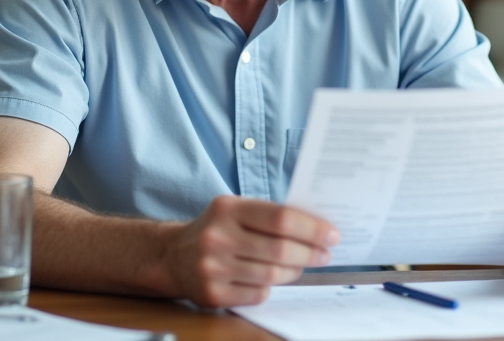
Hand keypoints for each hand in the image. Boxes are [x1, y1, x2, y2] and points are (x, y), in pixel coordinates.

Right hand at [163, 195, 339, 307]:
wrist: (172, 256)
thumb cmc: (216, 229)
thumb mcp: (236, 209)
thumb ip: (269, 214)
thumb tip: (316, 226)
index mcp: (227, 209)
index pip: (280, 218)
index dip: (312, 228)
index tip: (332, 234)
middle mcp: (217, 237)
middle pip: (280, 249)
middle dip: (310, 253)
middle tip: (325, 253)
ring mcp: (213, 268)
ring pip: (272, 275)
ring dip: (295, 271)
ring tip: (302, 265)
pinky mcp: (212, 294)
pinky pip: (258, 293)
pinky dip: (271, 286)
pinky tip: (274, 278)